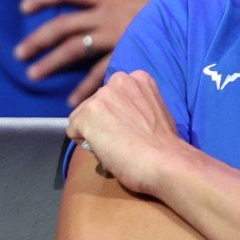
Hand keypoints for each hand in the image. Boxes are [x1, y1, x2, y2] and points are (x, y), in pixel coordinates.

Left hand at [16, 0, 159, 106]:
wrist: (193, 2)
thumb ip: (121, 1)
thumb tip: (110, 8)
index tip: (24, 7)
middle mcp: (106, 12)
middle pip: (62, 25)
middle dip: (38, 39)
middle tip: (19, 53)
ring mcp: (114, 33)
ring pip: (74, 48)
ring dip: (51, 62)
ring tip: (33, 73)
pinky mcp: (126, 51)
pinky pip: (98, 72)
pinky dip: (84, 87)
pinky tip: (71, 100)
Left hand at [65, 69, 185, 194]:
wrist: (166, 162)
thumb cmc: (165, 145)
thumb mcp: (156, 110)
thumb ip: (137, 105)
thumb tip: (124, 117)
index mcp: (138, 77)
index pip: (113, 95)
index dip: (119, 116)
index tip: (133, 129)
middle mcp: (118, 80)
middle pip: (96, 103)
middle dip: (103, 121)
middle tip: (123, 140)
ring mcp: (101, 96)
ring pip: (83, 116)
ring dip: (93, 132)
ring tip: (116, 146)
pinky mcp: (87, 114)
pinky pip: (73, 132)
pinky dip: (85, 144)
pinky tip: (106, 149)